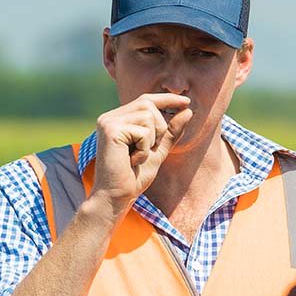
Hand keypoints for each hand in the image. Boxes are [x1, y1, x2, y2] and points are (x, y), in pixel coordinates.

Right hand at [91, 94, 192, 213]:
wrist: (117, 196)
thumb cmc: (134, 176)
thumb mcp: (158, 150)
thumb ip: (171, 131)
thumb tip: (188, 110)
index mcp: (119, 119)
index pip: (145, 100)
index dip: (167, 99)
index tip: (187, 102)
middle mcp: (110, 117)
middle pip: (148, 104)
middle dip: (160, 127)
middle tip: (150, 148)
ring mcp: (108, 122)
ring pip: (148, 116)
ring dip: (152, 140)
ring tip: (138, 156)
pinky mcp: (110, 130)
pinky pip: (143, 131)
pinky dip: (144, 148)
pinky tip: (132, 160)